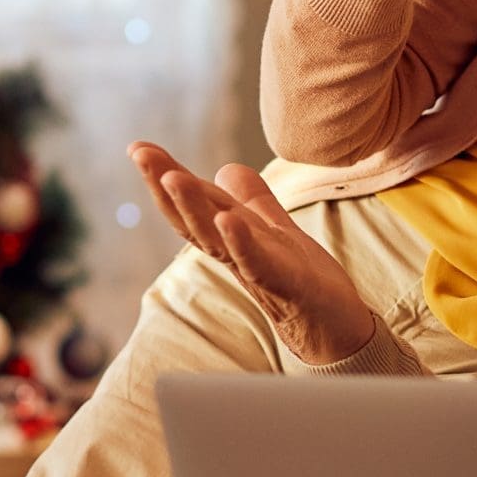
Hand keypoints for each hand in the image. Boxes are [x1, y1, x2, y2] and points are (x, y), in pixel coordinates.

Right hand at [129, 142, 379, 365]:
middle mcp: (236, 253)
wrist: (338, 328)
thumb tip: (226, 168)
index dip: (167, 175)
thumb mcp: (276, 229)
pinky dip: (240, 241)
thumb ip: (253, 200)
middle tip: (140, 153)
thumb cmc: (304, 283)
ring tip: (172, 177)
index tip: (138, 147)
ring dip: (192, 207)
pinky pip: (256, 262)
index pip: (195, 202)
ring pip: (214, 239)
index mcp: (233, 237)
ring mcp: (257, 269)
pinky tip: (226, 219)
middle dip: (164, 185)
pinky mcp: (285, 285)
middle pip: (193, 218)